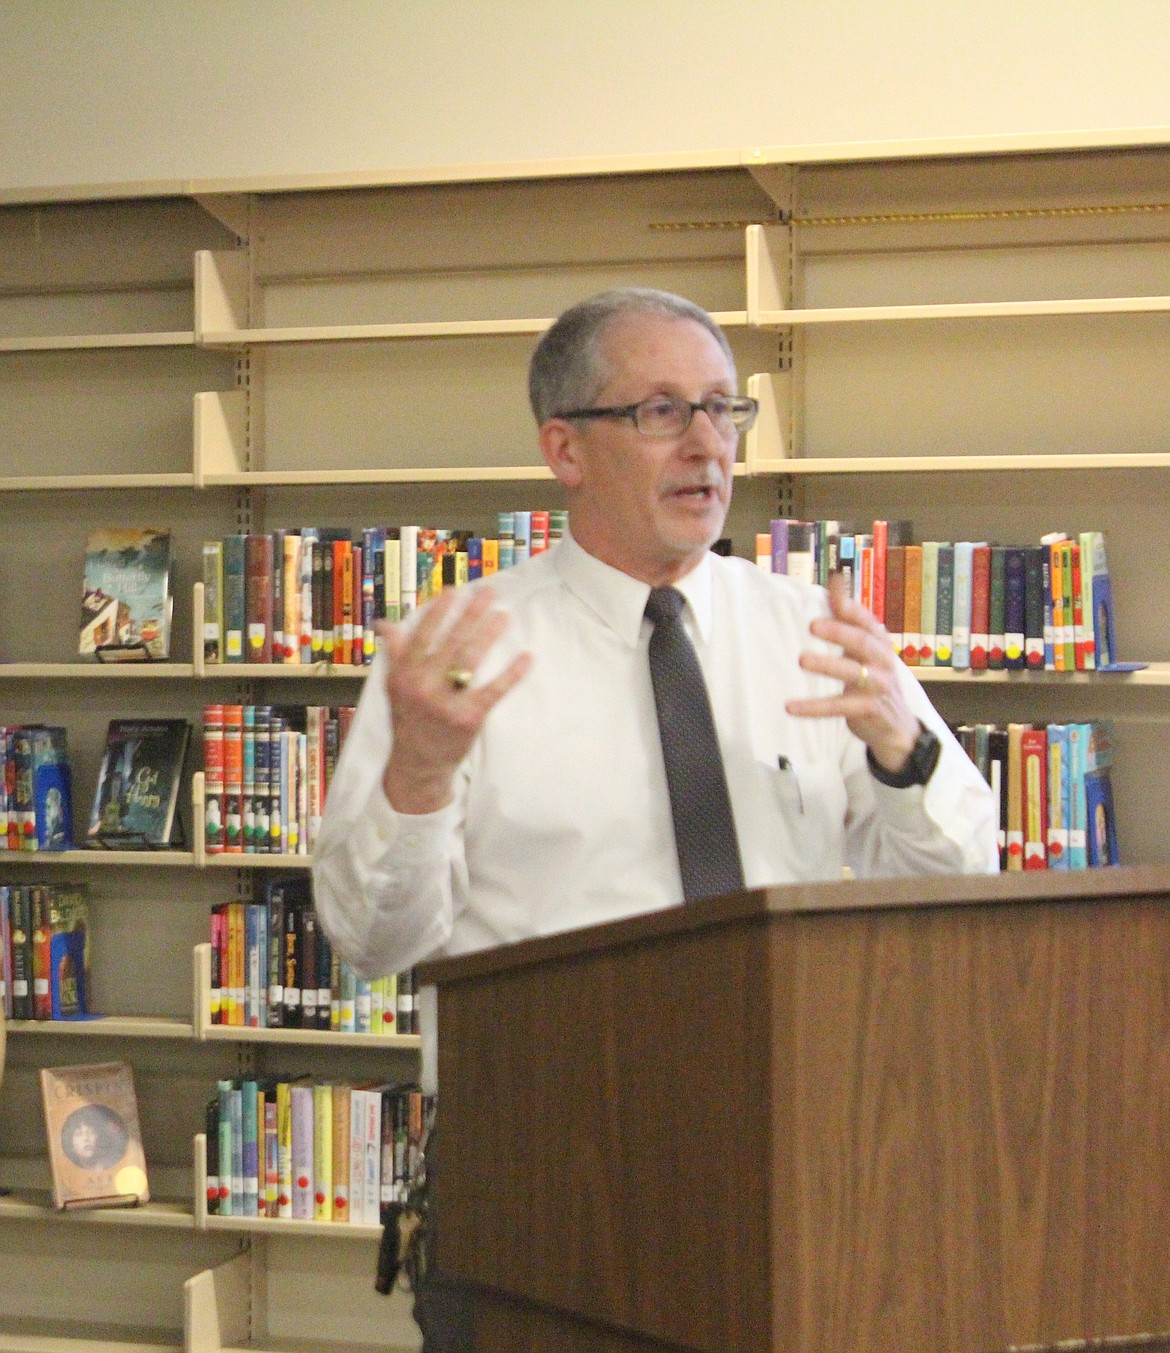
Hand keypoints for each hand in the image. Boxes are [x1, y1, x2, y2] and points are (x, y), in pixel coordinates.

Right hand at [378, 586, 531, 813]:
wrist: (417, 766)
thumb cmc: (408, 721)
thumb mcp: (393, 687)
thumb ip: (394, 654)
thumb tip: (385, 624)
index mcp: (403, 674)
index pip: (422, 634)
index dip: (439, 611)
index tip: (455, 591)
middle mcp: (421, 686)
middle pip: (450, 641)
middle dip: (471, 614)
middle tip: (489, 594)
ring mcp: (445, 703)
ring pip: (469, 660)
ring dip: (488, 635)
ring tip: (503, 617)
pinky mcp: (468, 718)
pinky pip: (493, 691)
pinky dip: (512, 673)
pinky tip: (526, 658)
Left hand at [785, 573, 919, 773]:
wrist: (897, 725)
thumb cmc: (874, 679)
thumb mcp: (863, 649)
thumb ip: (848, 618)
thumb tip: (836, 580)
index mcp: (879, 643)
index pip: (866, 620)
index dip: (850, 604)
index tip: (834, 585)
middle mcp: (882, 661)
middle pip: (863, 642)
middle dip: (840, 632)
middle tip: (813, 625)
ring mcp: (878, 686)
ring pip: (854, 673)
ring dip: (828, 665)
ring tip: (802, 660)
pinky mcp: (869, 709)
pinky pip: (839, 706)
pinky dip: (814, 707)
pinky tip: (791, 707)